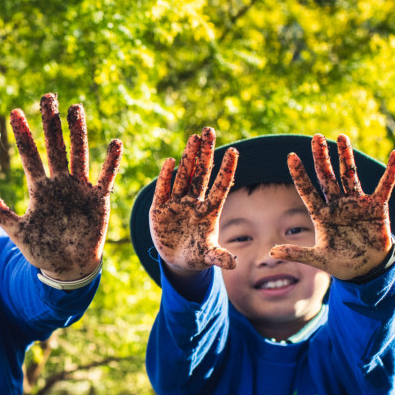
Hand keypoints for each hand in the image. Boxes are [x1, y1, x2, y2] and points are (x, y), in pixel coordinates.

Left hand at [0, 93, 122, 279]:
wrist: (66, 267)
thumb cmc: (41, 248)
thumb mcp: (16, 230)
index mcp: (40, 188)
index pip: (30, 155)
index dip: (23, 135)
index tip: (15, 113)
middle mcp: (60, 182)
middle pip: (55, 147)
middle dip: (51, 123)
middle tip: (48, 98)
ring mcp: (79, 188)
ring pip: (78, 154)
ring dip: (78, 133)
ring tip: (75, 109)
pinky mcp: (98, 199)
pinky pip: (106, 177)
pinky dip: (110, 162)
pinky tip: (114, 143)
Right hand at [148, 127, 238, 275]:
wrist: (176, 260)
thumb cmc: (197, 256)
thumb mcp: (208, 256)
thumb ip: (219, 257)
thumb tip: (233, 263)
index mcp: (209, 211)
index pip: (220, 186)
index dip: (227, 170)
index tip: (235, 151)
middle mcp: (194, 202)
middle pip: (201, 174)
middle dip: (205, 153)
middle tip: (209, 130)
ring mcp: (176, 203)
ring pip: (183, 176)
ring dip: (188, 158)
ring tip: (193, 138)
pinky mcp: (159, 208)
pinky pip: (163, 190)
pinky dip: (165, 177)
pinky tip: (169, 162)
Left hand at [269, 133, 394, 279]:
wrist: (366, 269)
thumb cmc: (340, 262)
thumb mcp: (317, 258)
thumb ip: (296, 253)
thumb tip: (271, 253)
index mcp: (322, 213)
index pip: (307, 190)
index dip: (300, 174)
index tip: (291, 156)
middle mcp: (337, 203)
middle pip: (326, 176)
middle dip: (321, 157)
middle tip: (316, 137)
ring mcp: (357, 203)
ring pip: (349, 174)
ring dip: (346, 156)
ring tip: (341, 136)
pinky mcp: (377, 206)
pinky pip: (384, 185)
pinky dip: (390, 171)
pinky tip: (394, 155)